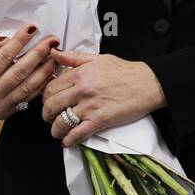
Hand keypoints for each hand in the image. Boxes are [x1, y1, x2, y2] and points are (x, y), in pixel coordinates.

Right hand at [0, 23, 60, 119]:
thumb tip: (4, 39)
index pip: (2, 58)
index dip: (18, 42)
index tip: (32, 28)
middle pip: (18, 73)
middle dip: (38, 54)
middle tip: (52, 40)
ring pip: (27, 87)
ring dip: (45, 70)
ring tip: (56, 55)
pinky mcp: (8, 113)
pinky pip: (28, 98)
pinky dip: (41, 84)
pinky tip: (51, 72)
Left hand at [43, 49, 166, 146]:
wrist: (149, 83)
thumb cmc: (126, 71)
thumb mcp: (99, 58)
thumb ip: (74, 57)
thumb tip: (54, 53)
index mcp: (80, 74)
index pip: (51, 87)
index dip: (46, 97)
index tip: (48, 101)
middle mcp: (82, 89)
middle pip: (51, 105)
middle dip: (47, 114)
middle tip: (50, 117)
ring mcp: (90, 106)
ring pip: (61, 121)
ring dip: (56, 130)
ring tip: (58, 131)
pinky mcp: (100, 120)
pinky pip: (77, 134)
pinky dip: (69, 140)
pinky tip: (68, 141)